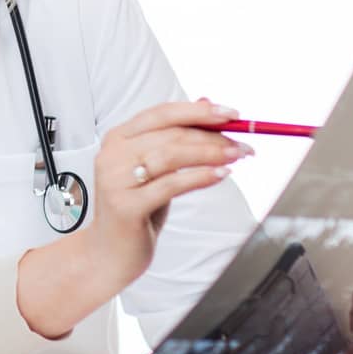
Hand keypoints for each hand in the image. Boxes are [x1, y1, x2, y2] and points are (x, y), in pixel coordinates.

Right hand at [81, 99, 251, 293]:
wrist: (109, 251)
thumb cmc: (136, 208)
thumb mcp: (156, 170)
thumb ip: (176, 138)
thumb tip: (206, 102)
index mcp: (118, 139)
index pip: (161, 114)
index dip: (198, 111)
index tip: (232, 114)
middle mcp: (112, 154)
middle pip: (169, 134)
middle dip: (212, 136)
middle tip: (243, 144)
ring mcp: (116, 180)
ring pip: (170, 156)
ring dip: (209, 154)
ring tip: (236, 157)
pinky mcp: (126, 205)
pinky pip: (170, 185)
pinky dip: (199, 178)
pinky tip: (220, 175)